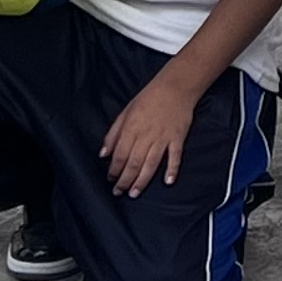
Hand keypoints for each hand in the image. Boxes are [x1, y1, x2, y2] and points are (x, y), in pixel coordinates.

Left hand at [102, 71, 201, 193]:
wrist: (175, 87)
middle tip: (119, 192)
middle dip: (124, 180)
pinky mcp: (178, 138)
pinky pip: (175, 157)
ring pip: (151, 164)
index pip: (120, 155)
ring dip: (142, 181)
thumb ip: (113, 133)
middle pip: (133, 163)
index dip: (114, 169)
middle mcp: (146, 135)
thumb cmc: (149, 98)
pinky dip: (172, 170)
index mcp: (131, 128)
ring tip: (134, 193)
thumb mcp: (125, 112)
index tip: (110, 179)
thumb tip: (103, 153)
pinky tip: (167, 181)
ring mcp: (163, 138)